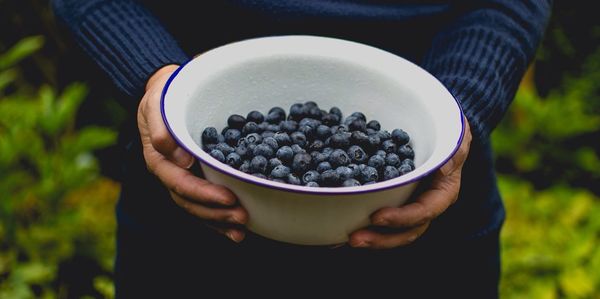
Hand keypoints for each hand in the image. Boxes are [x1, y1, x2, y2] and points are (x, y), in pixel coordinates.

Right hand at [137, 64, 247, 242]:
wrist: (168, 91)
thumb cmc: (164, 95)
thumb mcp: (157, 104)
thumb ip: (162, 128)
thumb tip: (179, 158)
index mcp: (158, 159)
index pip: (180, 183)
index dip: (203, 193)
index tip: (228, 198)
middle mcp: (170, 174)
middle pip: (190, 202)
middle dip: (216, 213)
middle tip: (242, 217)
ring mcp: (182, 179)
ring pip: (198, 208)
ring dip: (219, 221)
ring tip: (242, 229)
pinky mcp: (196, 178)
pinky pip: (205, 203)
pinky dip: (220, 217)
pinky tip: (238, 230)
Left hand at [349, 117, 472, 248]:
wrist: (439, 128)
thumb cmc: (447, 130)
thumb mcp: (453, 133)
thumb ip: (449, 146)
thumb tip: (441, 162)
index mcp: (442, 192)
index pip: (424, 211)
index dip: (402, 218)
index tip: (377, 216)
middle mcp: (426, 204)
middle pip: (406, 231)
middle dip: (380, 238)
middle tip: (354, 238)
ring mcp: (409, 206)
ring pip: (392, 232)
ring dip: (369, 237)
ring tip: (343, 239)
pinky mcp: (393, 202)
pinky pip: (379, 220)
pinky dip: (360, 225)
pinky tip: (338, 229)